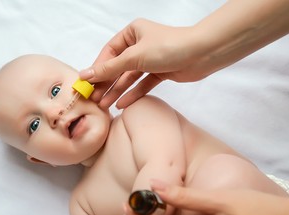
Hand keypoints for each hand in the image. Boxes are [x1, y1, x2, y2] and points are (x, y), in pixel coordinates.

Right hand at [79, 18, 206, 108]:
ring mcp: (150, 60)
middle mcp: (139, 45)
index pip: (109, 53)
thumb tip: (85, 75)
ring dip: (117, 91)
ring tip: (105, 105)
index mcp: (132, 33)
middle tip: (94, 100)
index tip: (87, 85)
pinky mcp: (160, 72)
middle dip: (106, 83)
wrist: (202, 54)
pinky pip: (142, 84)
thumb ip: (110, 68)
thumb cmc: (167, 48)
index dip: (97, 70)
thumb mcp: (134, 57)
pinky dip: (133, 94)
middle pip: (118, 67)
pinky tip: (122, 104)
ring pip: (129, 77)